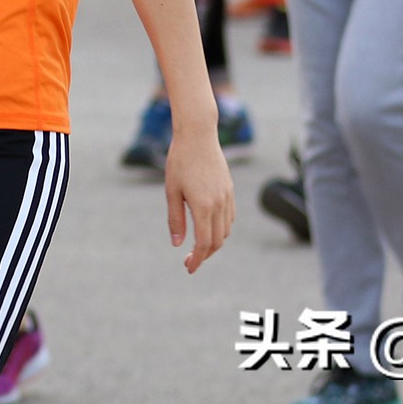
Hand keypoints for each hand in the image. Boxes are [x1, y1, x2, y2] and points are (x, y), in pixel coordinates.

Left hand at [163, 125, 234, 273]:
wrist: (198, 135)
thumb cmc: (179, 161)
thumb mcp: (172, 191)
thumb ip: (175, 219)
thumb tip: (177, 244)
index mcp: (203, 206)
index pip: (204, 243)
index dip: (197, 259)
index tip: (188, 268)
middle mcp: (219, 204)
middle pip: (217, 241)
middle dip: (204, 255)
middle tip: (189, 261)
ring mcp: (227, 197)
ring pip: (225, 231)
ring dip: (213, 242)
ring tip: (197, 246)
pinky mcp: (230, 190)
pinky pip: (229, 218)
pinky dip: (221, 229)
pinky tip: (208, 228)